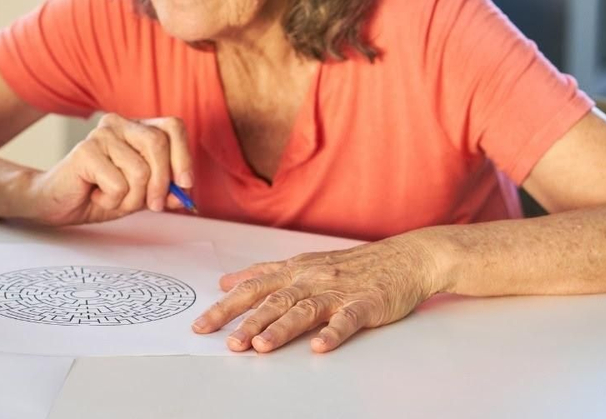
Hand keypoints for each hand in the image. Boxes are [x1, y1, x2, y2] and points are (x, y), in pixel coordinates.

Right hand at [24, 112, 192, 225]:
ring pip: (140, 170)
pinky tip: (96, 195)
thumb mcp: (140, 194)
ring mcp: (100, 135)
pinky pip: (118, 184)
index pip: (172, 126)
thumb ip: (163, 191)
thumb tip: (185, 193)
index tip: (185, 184)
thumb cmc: (98, 193)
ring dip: (131, 198)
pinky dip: (112, 201)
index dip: (184, 156)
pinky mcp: (85, 151)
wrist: (59, 203)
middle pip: (159, 145)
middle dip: (161, 184)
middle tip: (153, 206)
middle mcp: (118, 124)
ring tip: (113, 198)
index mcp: (135, 127)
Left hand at [191, 234, 445, 353]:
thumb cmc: (353, 265)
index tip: (201, 326)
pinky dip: (333, 332)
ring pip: (304, 310)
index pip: (252, 288)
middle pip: (272, 300)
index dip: (225, 307)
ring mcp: (338, 290)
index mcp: (294, 269)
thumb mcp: (304, 263)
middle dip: (246, 321)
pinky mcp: (365, 303)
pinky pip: (347, 319)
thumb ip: (265, 274)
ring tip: (261, 347)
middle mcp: (311, 277)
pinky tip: (319, 346)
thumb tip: (227, 281)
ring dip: (281, 329)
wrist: (404, 258)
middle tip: (225, 342)